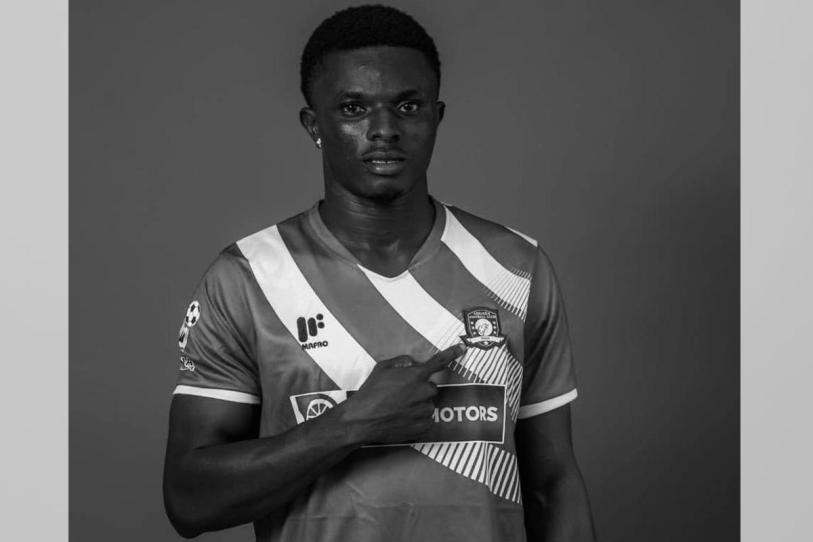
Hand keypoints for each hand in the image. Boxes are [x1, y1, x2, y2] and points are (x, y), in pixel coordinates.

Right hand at [338, 344, 465, 444]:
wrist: (362, 419)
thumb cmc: (370, 391)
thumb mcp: (382, 367)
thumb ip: (401, 361)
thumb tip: (412, 363)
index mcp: (416, 375)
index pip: (439, 361)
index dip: (451, 353)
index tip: (462, 348)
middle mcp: (424, 392)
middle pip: (431, 387)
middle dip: (420, 389)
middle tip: (402, 395)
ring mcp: (425, 411)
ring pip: (428, 404)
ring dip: (418, 405)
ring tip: (398, 409)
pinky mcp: (423, 427)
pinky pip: (426, 420)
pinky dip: (417, 419)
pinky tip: (401, 419)